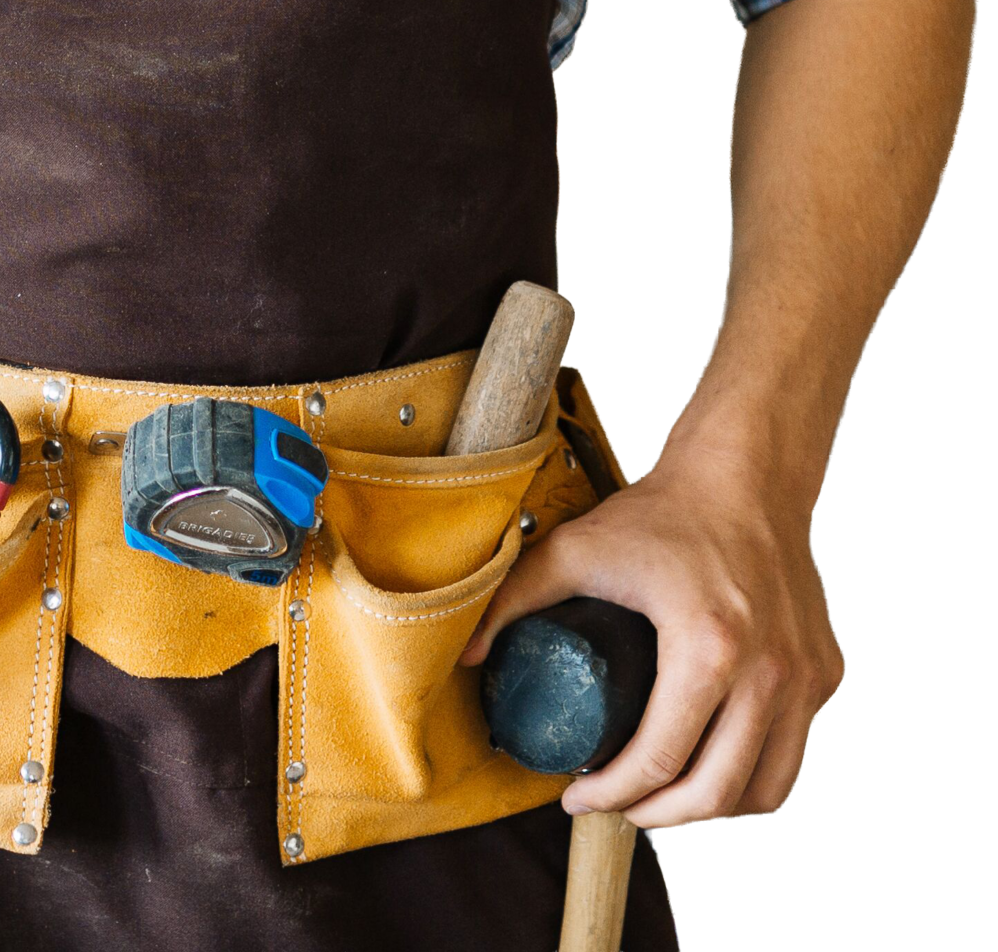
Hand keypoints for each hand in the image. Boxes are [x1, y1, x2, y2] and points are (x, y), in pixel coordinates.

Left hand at [461, 443, 845, 827]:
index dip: (611, 797)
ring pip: (766, 792)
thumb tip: (466, 656)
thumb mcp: (579, 548)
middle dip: (657, 818)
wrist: (746, 474)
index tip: (577, 799)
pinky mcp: (825, 674)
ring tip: (664, 796)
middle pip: (716, 795)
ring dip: (711, 809)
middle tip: (618, 807)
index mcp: (709, 648)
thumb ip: (516, 597)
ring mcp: (805, 678)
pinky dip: (752, 776)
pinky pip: (792, 754)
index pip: (658, 761)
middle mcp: (769, 672)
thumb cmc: (665, 511)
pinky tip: (713, 766)